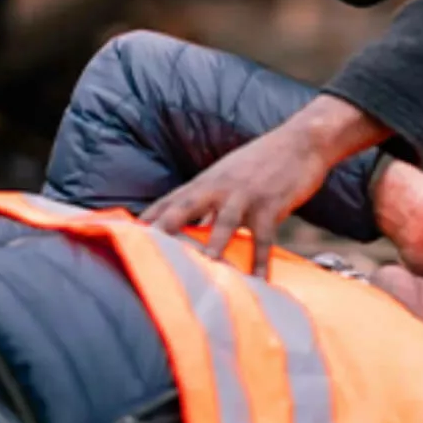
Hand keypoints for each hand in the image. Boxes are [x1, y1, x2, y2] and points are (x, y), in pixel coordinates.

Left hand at [141, 96, 385, 276]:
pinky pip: (264, 237)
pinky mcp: (271, 204)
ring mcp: (245, 195)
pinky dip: (260, 261)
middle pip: (183, 209)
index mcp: (205, 182)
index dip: (145, 220)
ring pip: (222, 224)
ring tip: (199, 272)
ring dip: (210, 248)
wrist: (301, 140)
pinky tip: (257, 282)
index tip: (120, 238)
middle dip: (161, 231)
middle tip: (140, 253)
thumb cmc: (262, 162)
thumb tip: (189, 230)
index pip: (167, 202)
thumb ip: (208, 204)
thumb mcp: (228, 178)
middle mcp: (219, 187)